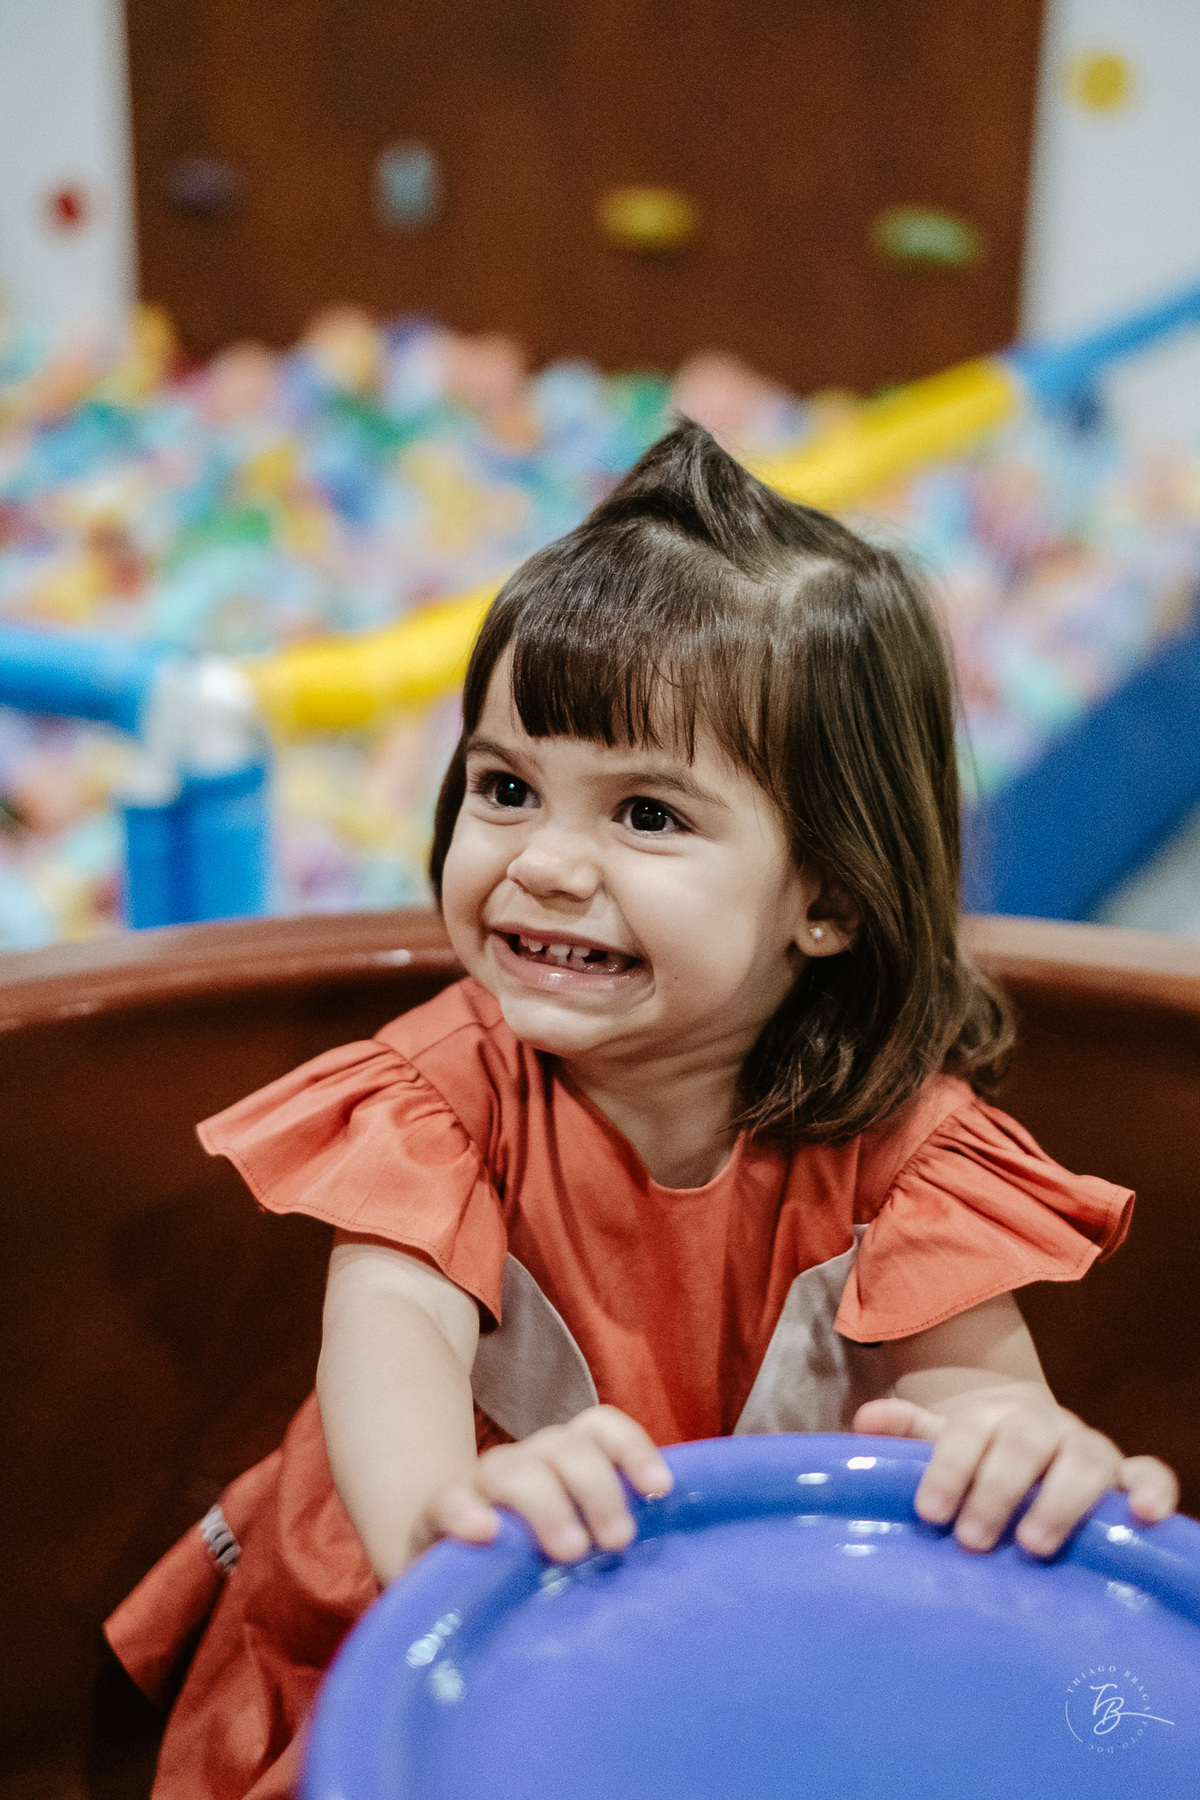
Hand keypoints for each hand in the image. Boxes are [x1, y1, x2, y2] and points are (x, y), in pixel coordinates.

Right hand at [417, 1405, 672, 1562]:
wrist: (449, 1574)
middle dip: (598, 1487)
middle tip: (617, 1542)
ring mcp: (480, 1486)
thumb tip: (679, 1572)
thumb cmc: (533, 1561)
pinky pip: (448, 1502)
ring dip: (546, 1503)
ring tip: (570, 1548)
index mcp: (565, 1460)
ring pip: (514, 1470)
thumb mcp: (581, 1542)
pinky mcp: (437, 1518)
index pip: (600, 1428)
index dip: (633, 1449)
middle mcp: (528, 1462)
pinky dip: (466, 1512)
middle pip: (566, 1447)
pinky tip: (484, 1534)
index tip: (659, 1491)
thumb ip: (613, 1537)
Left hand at [855, 1385, 1178, 1556]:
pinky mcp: (1125, 1476)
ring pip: (1081, 1458)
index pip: (968, 1430)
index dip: (948, 1467)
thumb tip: (863, 1422)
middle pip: (1021, 1442)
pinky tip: (1140, 1516)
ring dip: (1059, 1499)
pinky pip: (1150, 1473)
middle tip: (972, 1538)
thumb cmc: (980, 1456)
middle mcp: (1040, 1425)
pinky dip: (1151, 1489)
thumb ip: (907, 1433)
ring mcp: (1086, 1448)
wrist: (1032, 1441)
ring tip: (1034, 1543)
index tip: (931, 1512)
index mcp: (991, 1415)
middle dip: (996, 1489)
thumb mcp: (942, 1442)